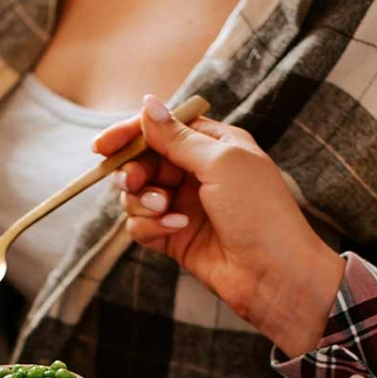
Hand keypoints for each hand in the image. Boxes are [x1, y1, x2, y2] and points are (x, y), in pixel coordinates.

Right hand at [94, 95, 345, 357]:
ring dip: (143, 202)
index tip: (102, 146)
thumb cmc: (260, 211)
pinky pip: (141, 226)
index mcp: (212, 144)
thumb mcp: (220, 162)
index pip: (162, 128)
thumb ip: (178, 137)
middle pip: (143, 161)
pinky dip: (151, 227)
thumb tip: (147, 103)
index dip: (130, 134)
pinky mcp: (174, 237)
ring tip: (165, 211)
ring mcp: (183, 206)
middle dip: (134, 172)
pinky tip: (176, 230)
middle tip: (135, 184)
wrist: (274, 274)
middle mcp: (195, 172)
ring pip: (137, 196)